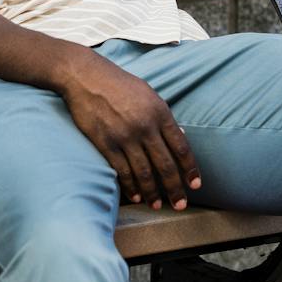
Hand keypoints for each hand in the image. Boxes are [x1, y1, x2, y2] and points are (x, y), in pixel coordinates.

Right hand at [55, 53, 201, 210]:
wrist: (86, 76)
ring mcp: (125, 136)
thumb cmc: (119, 84)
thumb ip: (164, 116)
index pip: (181, 147)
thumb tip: (181, 137)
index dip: (190, 169)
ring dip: (153, 192)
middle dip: (175, 188)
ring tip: (157, 204)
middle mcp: (145, 126)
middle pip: (166, 165)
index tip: (195, 184)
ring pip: (144, 172)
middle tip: (180, 204)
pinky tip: (136, 196)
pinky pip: (122, 171)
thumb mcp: (148, 94)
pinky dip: (130, 186)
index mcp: (160, 112)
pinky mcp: (106, 143)